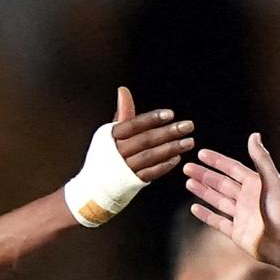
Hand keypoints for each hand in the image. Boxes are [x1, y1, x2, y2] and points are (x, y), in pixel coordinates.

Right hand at [63, 89, 194, 227]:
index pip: (133, 125)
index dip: (152, 119)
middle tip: (188, 126)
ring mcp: (123, 169)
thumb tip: (123, 90)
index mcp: (111, 137)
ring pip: (150, 156)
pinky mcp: (129, 183)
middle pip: (145, 140)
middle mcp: (116, 153)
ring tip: (188, 142)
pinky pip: (150, 173)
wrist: (91, 189)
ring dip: (171, 149)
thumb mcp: (110, 134)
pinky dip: (163, 166)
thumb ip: (122, 113)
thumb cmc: (104, 157)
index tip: (170, 114)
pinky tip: (176, 159)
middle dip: (168, 132)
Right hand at [185, 134, 279, 276]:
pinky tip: (195, 208)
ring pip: (217, 200)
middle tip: (188, 168)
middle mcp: (247, 198)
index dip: (217, 161)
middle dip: (204, 175)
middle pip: (221, 183)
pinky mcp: (237, 232)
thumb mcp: (271, 180)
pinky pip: (217, 221)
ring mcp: (241, 215)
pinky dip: (206, 215)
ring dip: (203, 191)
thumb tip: (254, 135)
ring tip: (188, 183)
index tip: (201, 154)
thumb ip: (261, 158)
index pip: (232, 168)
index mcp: (255, 184)